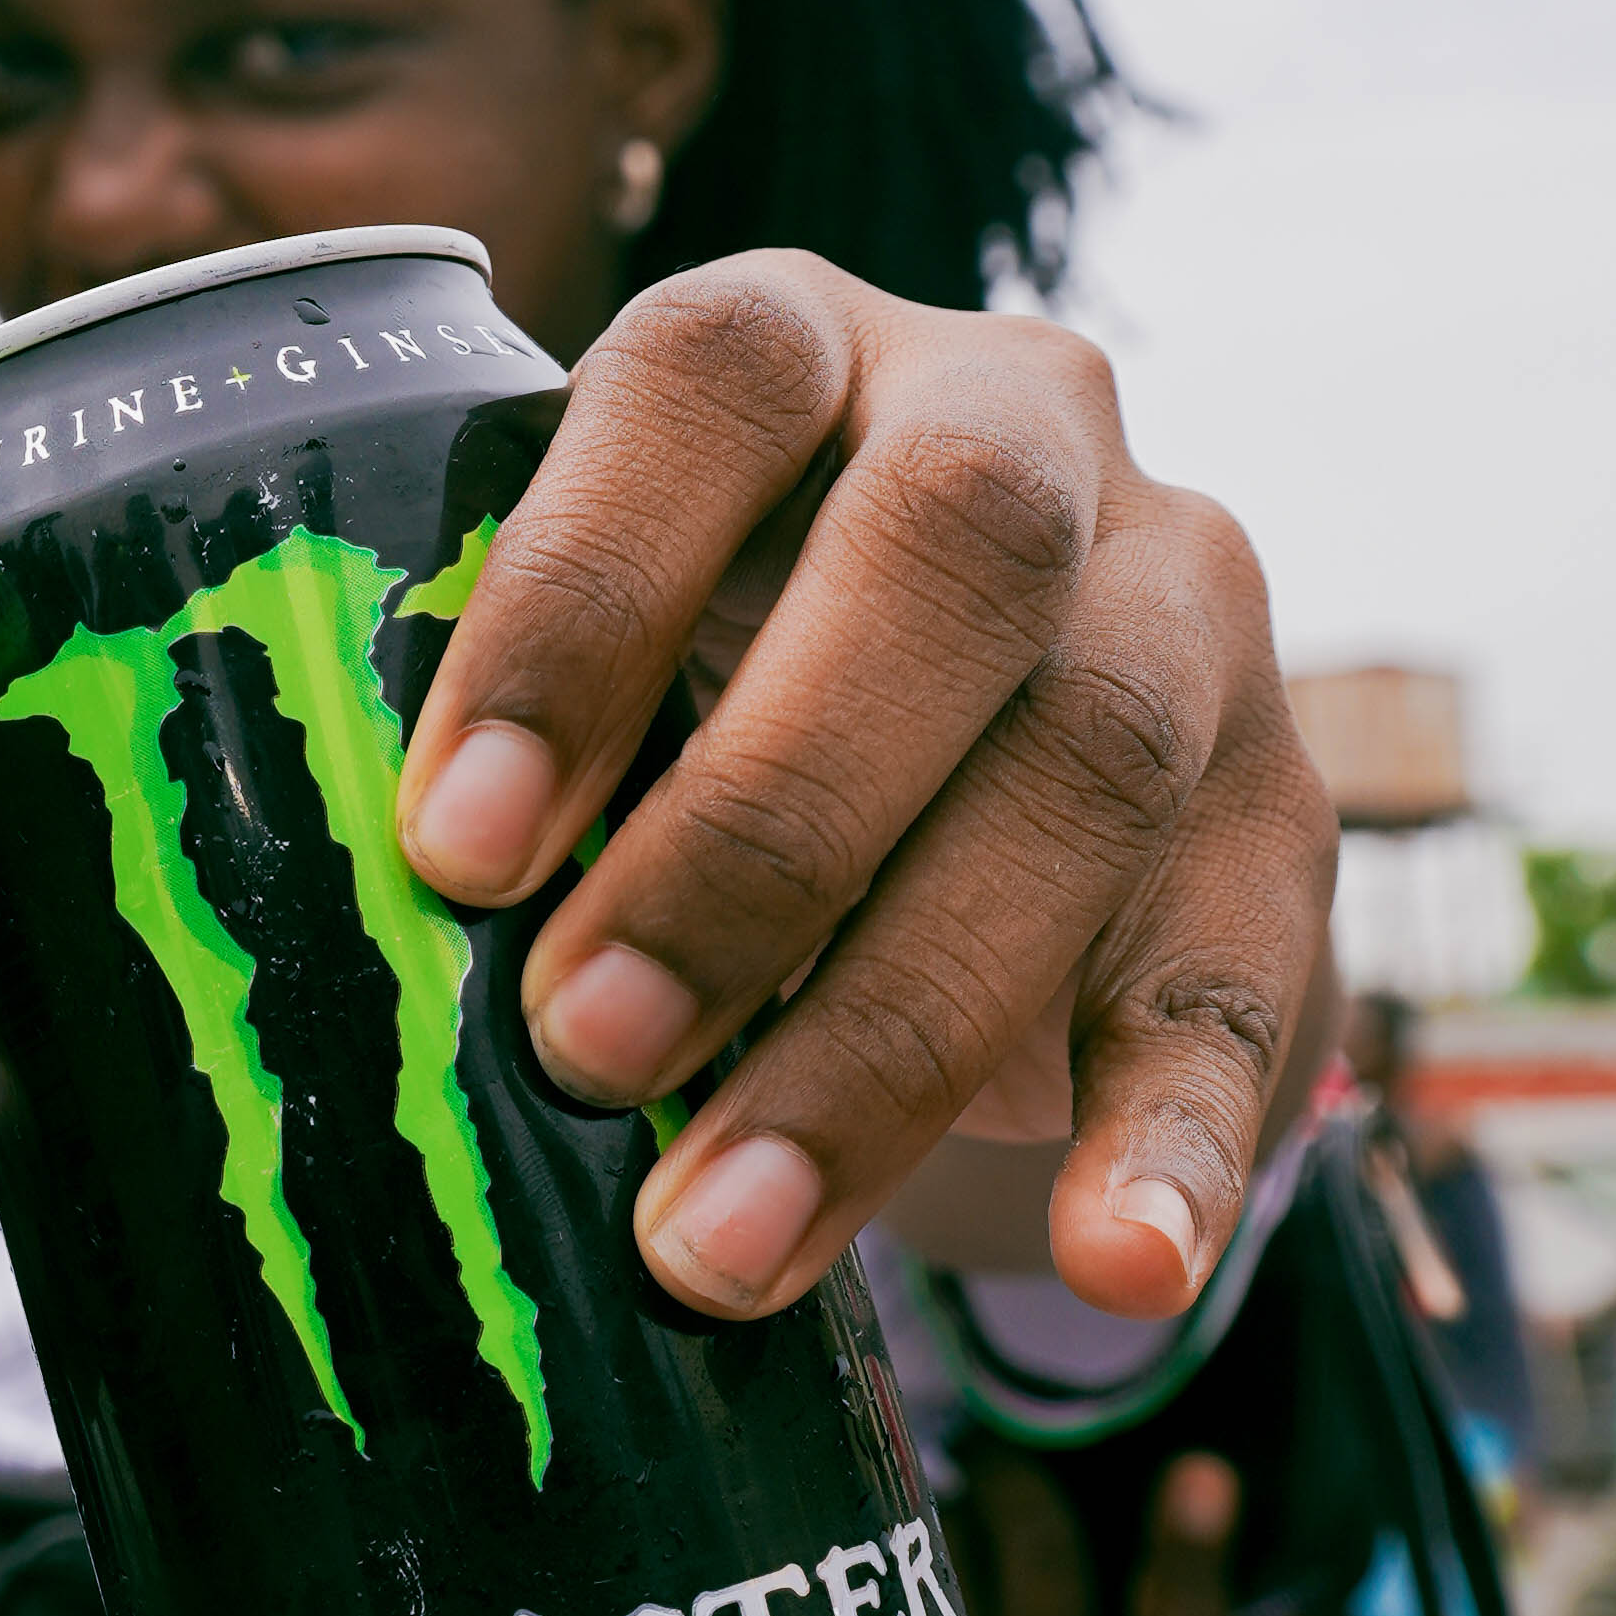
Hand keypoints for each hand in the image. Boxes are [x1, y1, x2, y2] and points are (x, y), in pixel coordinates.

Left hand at [396, 255, 1334, 1324]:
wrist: (972, 736)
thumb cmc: (689, 686)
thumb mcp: (602, 658)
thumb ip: (508, 747)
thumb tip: (337, 970)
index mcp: (802, 351)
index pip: (710, 381)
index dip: (582, 597)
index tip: (457, 845)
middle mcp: (1023, 428)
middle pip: (952, 554)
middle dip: (757, 826)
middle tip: (583, 1047)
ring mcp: (1182, 612)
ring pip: (1086, 774)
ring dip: (891, 1032)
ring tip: (717, 1235)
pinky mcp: (1278, 817)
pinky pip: (1252, 971)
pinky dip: (1181, 1133)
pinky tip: (1116, 1264)